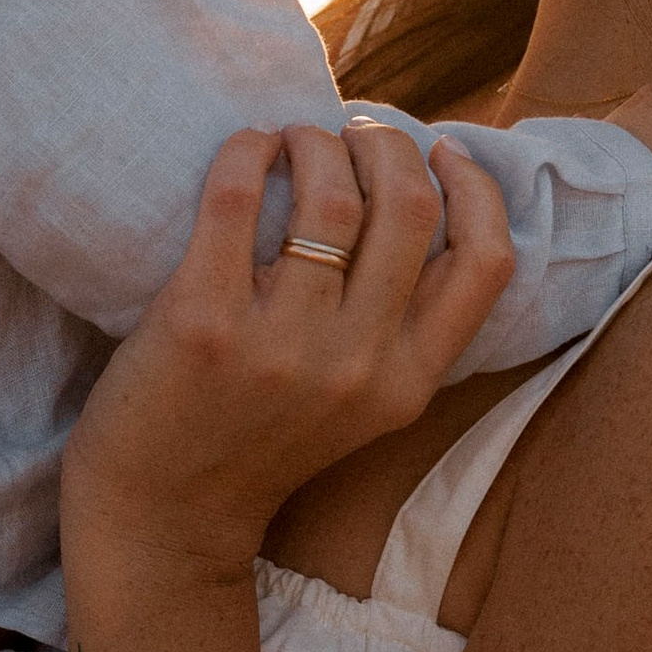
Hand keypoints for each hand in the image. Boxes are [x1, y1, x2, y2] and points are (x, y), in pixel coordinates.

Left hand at [62, 119, 513, 578]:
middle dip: (388, 145)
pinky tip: (248, 148)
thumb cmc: (259, 442)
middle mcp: (357, 364)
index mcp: (408, 382)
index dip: (477, 186)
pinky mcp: (202, 321)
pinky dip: (246, 151)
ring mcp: (281, 345)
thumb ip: (396, 327)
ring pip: (331, 194)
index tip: (445, 149)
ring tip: (296, 142)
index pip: (486, 263)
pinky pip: (237, 198)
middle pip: (410, 207)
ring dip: (316, 143)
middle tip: (353, 134)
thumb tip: (415, 199)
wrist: (165, 517)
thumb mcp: (361, 403)